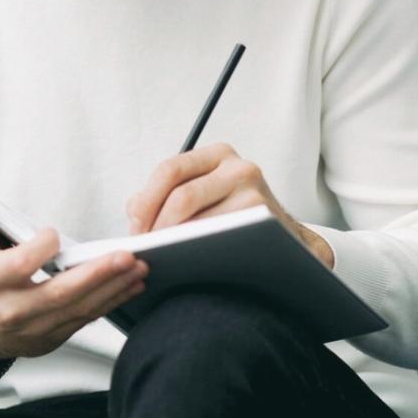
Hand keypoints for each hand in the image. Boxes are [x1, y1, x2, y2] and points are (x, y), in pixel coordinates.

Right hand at [0, 195, 148, 359]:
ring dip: (114, 288)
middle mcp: (14, 309)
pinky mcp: (56, 336)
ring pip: (80, 308)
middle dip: (96, 274)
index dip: (40, 249)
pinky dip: (113, 301)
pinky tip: (133, 284)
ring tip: (139, 267)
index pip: (20, 265)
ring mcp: (37, 327)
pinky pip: (88, 318)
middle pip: (60, 293)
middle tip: (127, 256)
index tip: (53, 235)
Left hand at [125, 142, 334, 268]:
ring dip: (173, 243)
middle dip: (155, 226)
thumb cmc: (233, 218)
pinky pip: (220, 238)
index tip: (135, 230)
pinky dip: (198, 252)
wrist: (283, 240)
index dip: (146, 203)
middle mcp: (238, 166)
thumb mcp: (203, 194)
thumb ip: (165, 196)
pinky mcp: (264, 219)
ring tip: (160, 258)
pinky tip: (187, 263)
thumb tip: (134, 212)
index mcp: (217, 154)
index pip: (169, 170)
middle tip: (144, 250)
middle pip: (181, 195)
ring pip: (199, 220)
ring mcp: (254, 191)